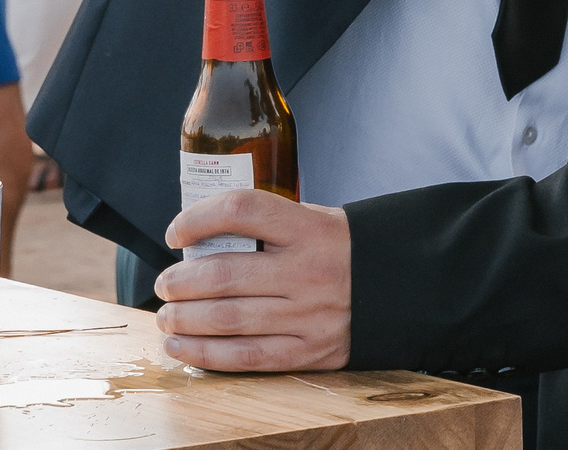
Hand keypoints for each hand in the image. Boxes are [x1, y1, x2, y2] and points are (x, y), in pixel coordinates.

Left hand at [156, 191, 350, 372]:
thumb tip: (204, 237)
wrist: (402, 286)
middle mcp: (308, 270)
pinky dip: (205, 353)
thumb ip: (269, 226)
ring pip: (227, 319)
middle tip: (165, 284)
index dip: (198, 219)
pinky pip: (246, 356)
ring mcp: (308, 314)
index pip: (242, 211)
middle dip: (180, 281)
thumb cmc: (345, 250)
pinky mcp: (309, 350)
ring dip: (184, 319)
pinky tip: (181, 346)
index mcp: (310, 229)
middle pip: (224, 274)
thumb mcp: (318, 220)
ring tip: (167, 317)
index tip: (176, 232)